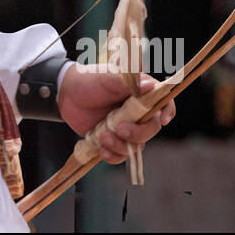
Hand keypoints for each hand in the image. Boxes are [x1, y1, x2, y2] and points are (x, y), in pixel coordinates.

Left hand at [56, 64, 175, 164]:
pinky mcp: (113, 140)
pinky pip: (121, 155)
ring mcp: (126, 128)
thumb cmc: (88, 80)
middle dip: (138, 133)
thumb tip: (150, 85)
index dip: (168, 112)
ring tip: (102, 137)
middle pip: (151, 129)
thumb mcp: (105, 78)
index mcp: (141, 93)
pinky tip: (101, 150)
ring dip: (121, 146)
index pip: (164, 103)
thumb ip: (127, 82)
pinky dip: (113, 156)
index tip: (162, 120)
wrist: (66, 94)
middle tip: (120, 129)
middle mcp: (138, 113)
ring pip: (136, 145)